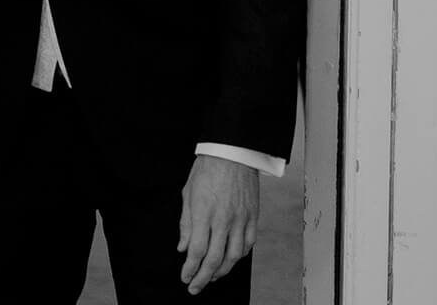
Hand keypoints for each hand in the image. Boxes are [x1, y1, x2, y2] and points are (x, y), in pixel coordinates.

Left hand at [178, 155, 258, 293]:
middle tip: (195, 287)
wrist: (232, 149)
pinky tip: (231, 258)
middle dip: (203, 278)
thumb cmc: (207, 168)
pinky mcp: (253, 215)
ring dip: (222, 271)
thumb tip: (183, 248)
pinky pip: (249, 243)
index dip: (190, 269)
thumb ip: (186, 223)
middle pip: (214, 259)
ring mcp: (240, 218)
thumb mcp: (188, 193)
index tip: (185, 277)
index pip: (196, 251)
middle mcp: (223, 219)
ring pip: (234, 256)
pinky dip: (240, 256)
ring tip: (213, 276)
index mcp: (204, 212)